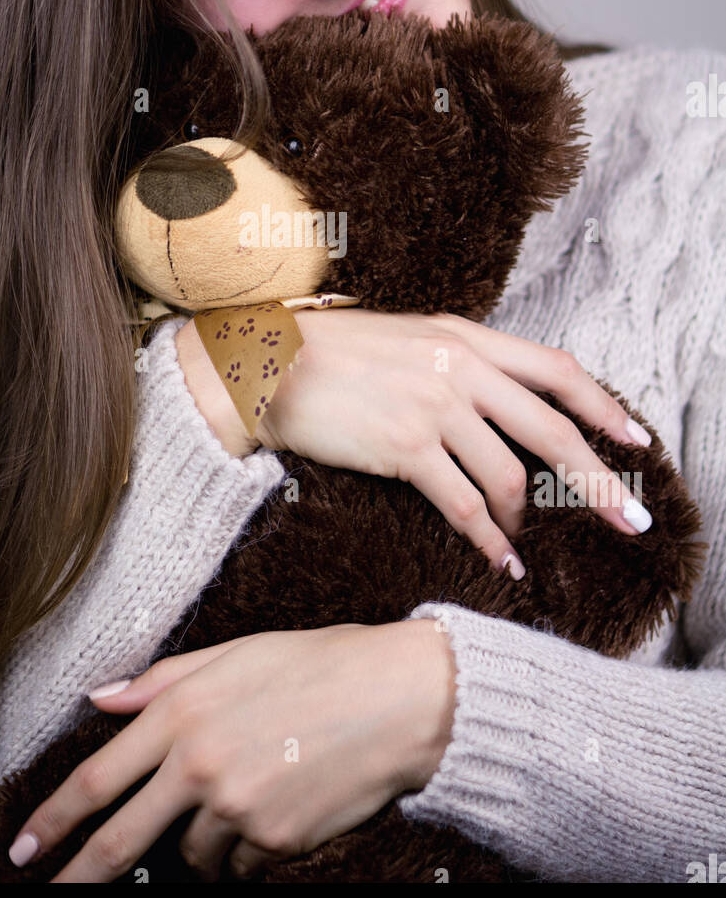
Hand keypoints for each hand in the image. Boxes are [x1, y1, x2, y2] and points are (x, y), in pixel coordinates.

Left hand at [8, 619, 454, 882]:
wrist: (402, 699)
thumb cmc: (321, 663)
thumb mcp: (236, 653)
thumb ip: (163, 680)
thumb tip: (100, 698)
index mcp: (183, 713)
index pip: (98, 778)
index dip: (54, 817)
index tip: (26, 845)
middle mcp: (199, 764)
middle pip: (120, 839)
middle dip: (79, 874)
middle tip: (53, 895)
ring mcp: (236, 808)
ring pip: (189, 856)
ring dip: (195, 845)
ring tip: (237, 802)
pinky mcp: (274, 842)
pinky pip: (238, 865)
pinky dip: (241, 852)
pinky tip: (270, 813)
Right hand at [180, 309, 652, 576]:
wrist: (265, 362)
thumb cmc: (333, 354)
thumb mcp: (409, 339)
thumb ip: (460, 362)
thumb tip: (504, 405)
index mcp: (464, 337)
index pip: (556, 369)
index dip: (603, 405)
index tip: (633, 439)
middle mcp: (459, 366)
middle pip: (553, 430)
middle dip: (600, 481)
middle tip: (630, 521)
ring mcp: (433, 406)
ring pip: (510, 476)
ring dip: (525, 519)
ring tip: (525, 543)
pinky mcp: (403, 446)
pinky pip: (464, 505)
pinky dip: (490, 539)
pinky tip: (503, 560)